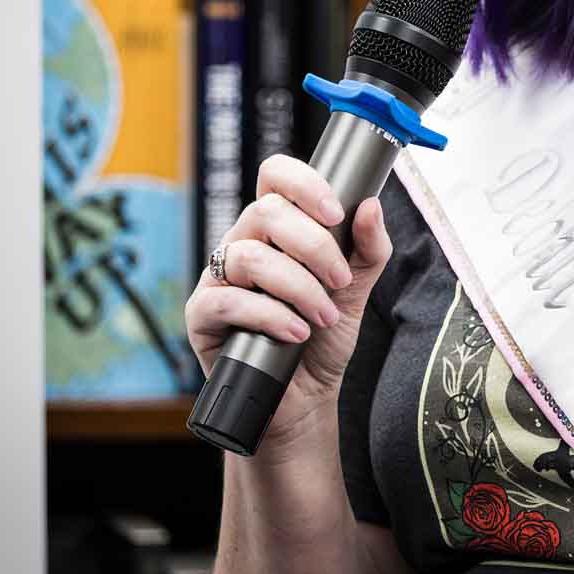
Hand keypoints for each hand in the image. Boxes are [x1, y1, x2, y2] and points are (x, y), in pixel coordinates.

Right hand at [182, 155, 391, 445]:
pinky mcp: (202, 314)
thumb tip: (371, 205)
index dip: (303, 183)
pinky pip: (227, 300)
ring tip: (323, 316)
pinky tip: (295, 332)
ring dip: (298, 288)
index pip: (275, 176)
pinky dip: (269, 315)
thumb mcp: (357, 288)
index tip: (337, 213)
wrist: (305, 397)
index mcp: (277, 227)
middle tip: (340, 281)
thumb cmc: (324, 335)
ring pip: (250, 256)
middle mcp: (242, 242)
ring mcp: (218, 277)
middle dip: (314, 247)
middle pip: (266, 211)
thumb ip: (368, 248)